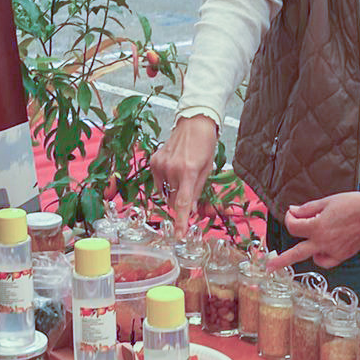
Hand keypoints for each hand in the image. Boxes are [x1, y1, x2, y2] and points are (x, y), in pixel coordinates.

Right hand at [149, 115, 217, 236]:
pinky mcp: (153, 160)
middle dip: (181, 202)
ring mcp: (160, 164)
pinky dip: (165, 181)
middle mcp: (172, 169)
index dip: (181, 222)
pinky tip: (173, 169)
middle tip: (189, 190)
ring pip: (165, 192)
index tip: (179, 236)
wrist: (194, 123)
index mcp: (189, 171)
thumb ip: (197, 191)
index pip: (183, 203)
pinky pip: (158, 182)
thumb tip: (191, 211)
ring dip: (173, 191)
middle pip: (174, 200)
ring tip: (182, 174)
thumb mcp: (206, 169)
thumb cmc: (205, 146)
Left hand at [267, 191, 359, 270]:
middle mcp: (323, 242)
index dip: (289, 219)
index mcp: (317, 227)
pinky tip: (319, 250)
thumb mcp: (327, 201)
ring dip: (304, 251)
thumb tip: (293, 211)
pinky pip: (326, 261)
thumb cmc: (353, 204)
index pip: (293, 227)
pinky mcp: (343, 256)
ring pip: (311, 257)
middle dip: (281, 260)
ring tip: (294, 253)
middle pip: (296, 253)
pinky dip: (320, 257)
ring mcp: (333, 251)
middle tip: (268, 267)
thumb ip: (308, 209)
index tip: (293, 213)